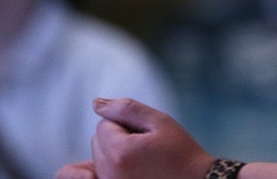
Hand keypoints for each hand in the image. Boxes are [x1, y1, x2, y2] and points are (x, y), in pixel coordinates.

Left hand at [87, 97, 216, 178]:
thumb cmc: (180, 152)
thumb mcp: (159, 122)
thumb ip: (126, 108)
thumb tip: (96, 104)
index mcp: (119, 152)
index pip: (104, 124)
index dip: (126, 124)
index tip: (146, 135)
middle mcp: (108, 173)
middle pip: (98, 141)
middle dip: (117, 138)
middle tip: (145, 146)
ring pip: (99, 157)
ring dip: (115, 154)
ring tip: (141, 160)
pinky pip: (98, 174)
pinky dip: (109, 168)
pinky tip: (130, 168)